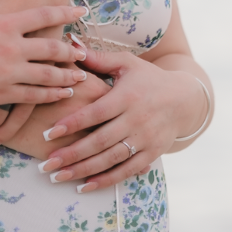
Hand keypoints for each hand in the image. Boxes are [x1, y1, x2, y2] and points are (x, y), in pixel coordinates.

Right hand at [0, 0, 88, 109]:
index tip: (81, 12)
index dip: (66, 12)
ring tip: (80, 76)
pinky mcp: (2, 94)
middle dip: (72, 50)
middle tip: (84, 51)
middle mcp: (12, 49)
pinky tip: (61, 94)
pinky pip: (34, 96)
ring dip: (68, 76)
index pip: (44, 15)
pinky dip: (51, 95)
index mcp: (5, 23)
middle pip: (53, 48)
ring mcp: (9, 74)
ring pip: (49, 76)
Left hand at [34, 48, 209, 191]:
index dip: (73, 124)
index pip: (96, 113)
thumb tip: (70, 45)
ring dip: (83, 170)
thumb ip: (98, 59)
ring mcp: (145, 140)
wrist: (184, 100)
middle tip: (46, 164)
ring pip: (111, 159)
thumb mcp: (126, 63)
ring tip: (58, 176)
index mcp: (127, 97)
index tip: (48, 133)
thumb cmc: (148, 78)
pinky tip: (84, 186)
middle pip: (100, 141)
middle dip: (72, 154)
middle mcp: (137, 120)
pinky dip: (105, 180)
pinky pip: (126, 171)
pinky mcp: (151, 154)